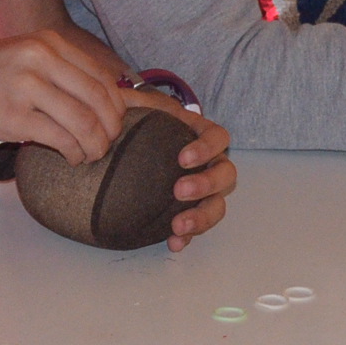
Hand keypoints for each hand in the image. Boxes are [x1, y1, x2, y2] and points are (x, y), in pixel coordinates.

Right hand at [0, 30, 125, 162]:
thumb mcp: (24, 58)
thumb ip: (60, 72)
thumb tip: (110, 100)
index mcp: (48, 42)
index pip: (102, 76)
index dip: (119, 106)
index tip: (118, 125)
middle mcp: (41, 57)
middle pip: (100, 99)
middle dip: (112, 128)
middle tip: (108, 144)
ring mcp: (26, 86)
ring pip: (85, 121)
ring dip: (96, 145)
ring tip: (91, 154)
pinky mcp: (13, 116)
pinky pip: (61, 139)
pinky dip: (74, 153)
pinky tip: (71, 158)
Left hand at [123, 92, 235, 250]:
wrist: (124, 150)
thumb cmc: (135, 123)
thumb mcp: (133, 107)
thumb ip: (132, 102)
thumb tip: (120, 107)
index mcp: (200, 134)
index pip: (218, 138)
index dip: (206, 148)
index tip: (182, 159)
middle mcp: (209, 163)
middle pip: (226, 174)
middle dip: (206, 184)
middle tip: (179, 191)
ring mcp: (202, 190)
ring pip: (217, 204)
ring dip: (202, 216)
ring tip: (178, 225)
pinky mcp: (188, 211)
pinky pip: (197, 227)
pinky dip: (189, 236)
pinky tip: (174, 242)